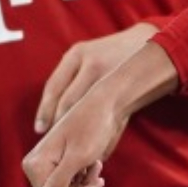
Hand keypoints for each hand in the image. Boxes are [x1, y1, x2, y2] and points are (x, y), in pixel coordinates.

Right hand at [23, 40, 169, 186]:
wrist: (103, 105)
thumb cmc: (92, 127)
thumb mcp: (78, 158)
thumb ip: (58, 184)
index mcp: (34, 165)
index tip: (96, 185)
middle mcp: (35, 167)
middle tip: (98, 179)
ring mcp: (46, 167)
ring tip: (96, 168)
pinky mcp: (57, 165)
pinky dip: (84, 182)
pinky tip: (94, 165)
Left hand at [35, 23, 161, 133]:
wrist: (148, 41)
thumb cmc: (110, 52)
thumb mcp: (86, 53)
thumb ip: (68, 76)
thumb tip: (47, 111)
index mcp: (78, 54)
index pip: (54, 87)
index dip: (44, 111)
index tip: (39, 129)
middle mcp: (94, 64)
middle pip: (70, 102)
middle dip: (60, 123)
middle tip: (55, 140)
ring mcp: (114, 77)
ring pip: (89, 111)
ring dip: (79, 130)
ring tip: (72, 144)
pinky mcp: (131, 91)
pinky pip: (112, 117)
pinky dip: (103, 135)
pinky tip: (97, 144)